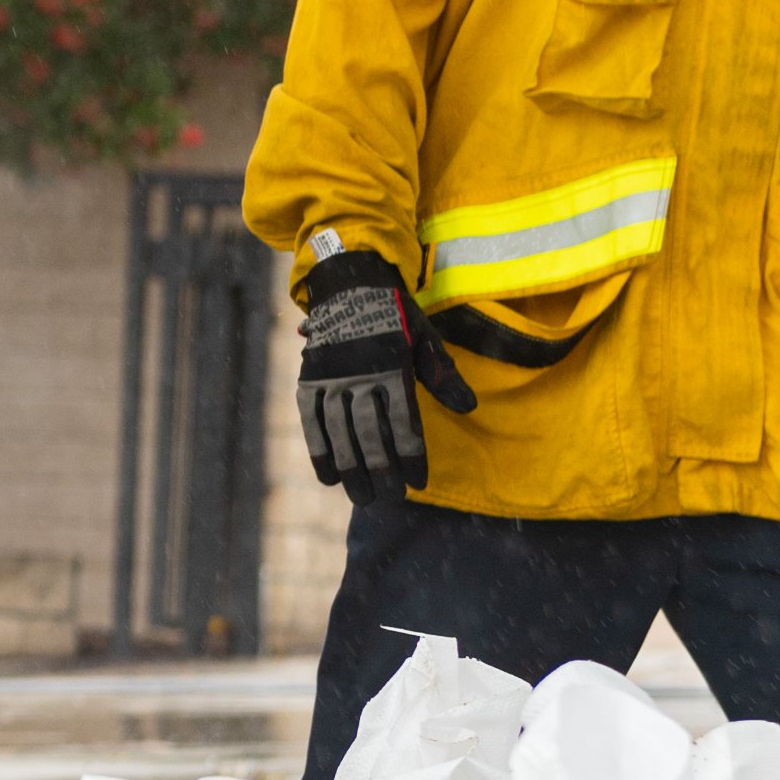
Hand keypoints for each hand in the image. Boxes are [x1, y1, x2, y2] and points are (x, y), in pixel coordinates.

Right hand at [293, 247, 477, 498]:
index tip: (417, 482)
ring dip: (350, 468)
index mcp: (392, 367)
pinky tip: (328, 476)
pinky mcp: (310, 377)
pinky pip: (311, 419)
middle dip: (380, 471)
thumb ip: (444, 375)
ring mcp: (331, 377)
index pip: (403, 422)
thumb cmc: (396, 313)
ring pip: (338, 432)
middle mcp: (359, 375)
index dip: (411, 455)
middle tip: (390, 499)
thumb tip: (469, 409)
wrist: (349, 280)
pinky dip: (318, 449)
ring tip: (361, 498)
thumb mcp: (425, 337)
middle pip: (368, 434)